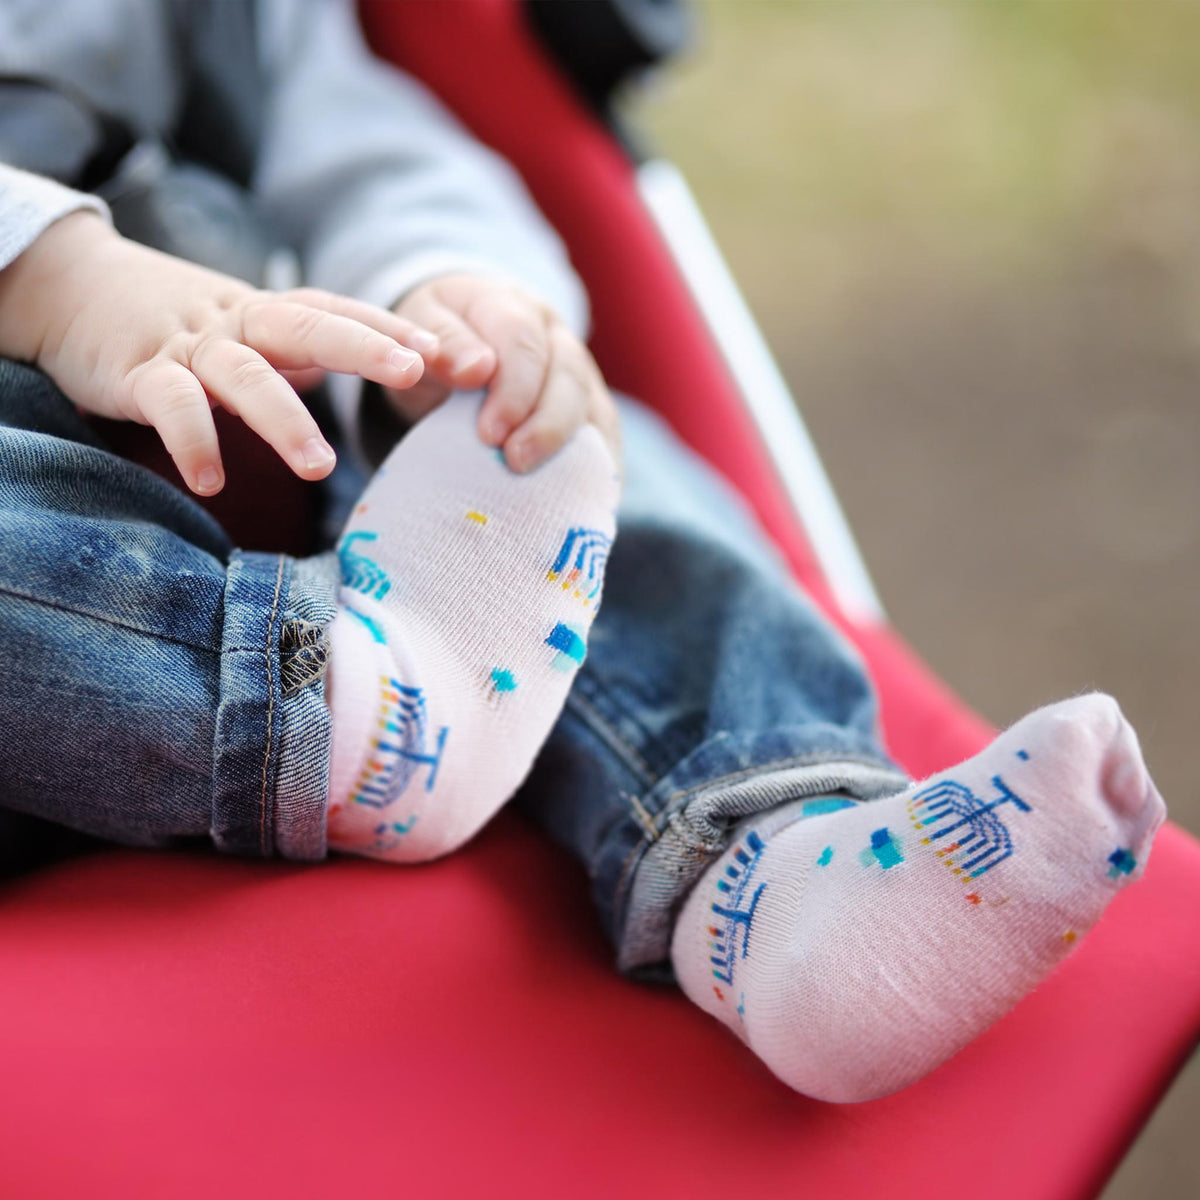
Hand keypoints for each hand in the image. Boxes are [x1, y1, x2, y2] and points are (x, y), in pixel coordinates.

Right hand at [0, 213, 440, 494]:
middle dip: (364, 346)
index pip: (340, 312)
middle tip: (413, 371)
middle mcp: (237, 323)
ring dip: (284, 420)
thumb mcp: (243, 329)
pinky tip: (212, 481)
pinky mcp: (137, 374)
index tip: (451, 354)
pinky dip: (193, 442)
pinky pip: (170, 406)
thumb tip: (348, 372)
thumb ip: (295, 351)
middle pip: (307, 325)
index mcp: (269, 314)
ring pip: (244, 375)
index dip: (393, 328)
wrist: (70, 285)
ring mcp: (187, 346)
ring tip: (320, 468)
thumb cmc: (173, 319)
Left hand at [387, 271, 619, 472]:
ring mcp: (578, 371)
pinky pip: (604, 437)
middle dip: (546, 422)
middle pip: (568, 374)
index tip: (489, 433)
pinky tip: (574, 497)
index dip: (513, 388)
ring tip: (540, 482)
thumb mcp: (418, 331)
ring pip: (593, 406)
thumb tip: (475, 368)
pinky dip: (594, 468)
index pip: (523, 340)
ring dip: (569, 448)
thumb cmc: (434, 342)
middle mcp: (553, 335)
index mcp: (509, 306)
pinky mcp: (589, 408)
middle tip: (515, 460)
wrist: (455, 347)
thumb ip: (440, 343)